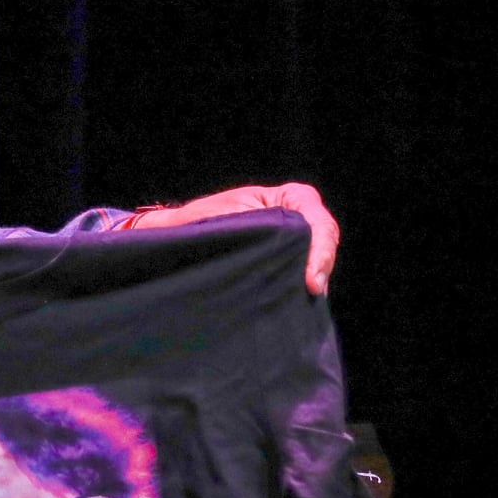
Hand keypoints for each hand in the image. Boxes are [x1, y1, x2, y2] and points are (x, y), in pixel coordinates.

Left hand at [129, 182, 338, 293]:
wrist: (173, 236)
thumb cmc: (194, 224)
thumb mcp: (222, 222)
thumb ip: (252, 230)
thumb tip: (284, 253)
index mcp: (283, 197)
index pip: (316, 219)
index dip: (320, 249)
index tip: (310, 279)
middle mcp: (292, 214)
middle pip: (323, 239)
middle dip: (321, 265)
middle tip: (312, 292)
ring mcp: (289, 238)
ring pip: (315, 257)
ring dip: (312, 277)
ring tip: (306, 298)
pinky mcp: (280, 259)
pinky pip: (298, 271)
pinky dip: (300, 285)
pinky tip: (294, 301)